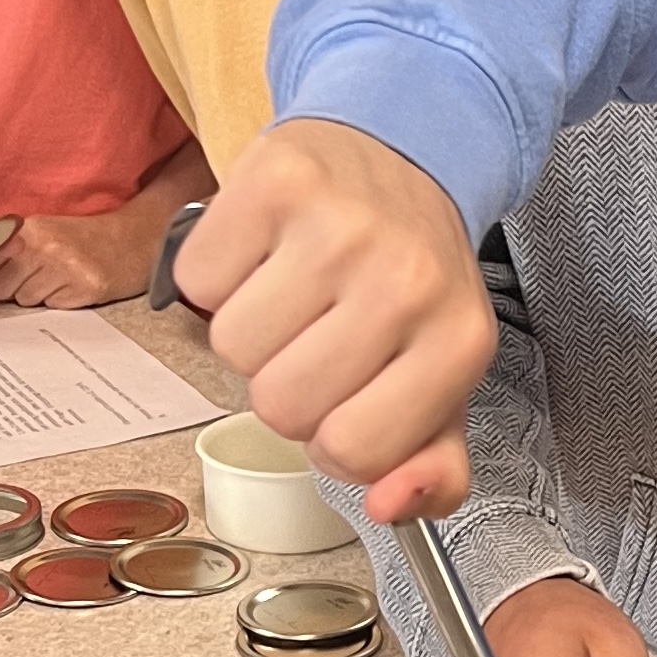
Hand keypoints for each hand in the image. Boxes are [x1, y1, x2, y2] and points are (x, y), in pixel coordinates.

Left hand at [0, 196, 166, 309]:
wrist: (134, 241)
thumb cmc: (83, 239)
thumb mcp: (41, 229)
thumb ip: (2, 243)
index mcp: (27, 229)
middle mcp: (41, 246)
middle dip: (7, 291)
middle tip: (29, 281)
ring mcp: (62, 267)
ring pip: (22, 300)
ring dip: (34, 297)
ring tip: (55, 282)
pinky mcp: (82, 288)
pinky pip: (49, 307)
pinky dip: (56, 302)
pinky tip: (71, 288)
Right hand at [182, 119, 496, 515]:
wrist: (400, 149)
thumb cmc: (411, 278)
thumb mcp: (442, 379)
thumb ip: (431, 466)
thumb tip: (391, 507)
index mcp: (458, 342)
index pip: (352, 452)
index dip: (332, 437)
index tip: (348, 396)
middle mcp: (405, 280)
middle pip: (280, 406)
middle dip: (285, 385)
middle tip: (318, 334)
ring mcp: (339, 226)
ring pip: (232, 348)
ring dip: (251, 333)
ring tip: (294, 291)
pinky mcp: (276, 180)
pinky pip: (198, 282)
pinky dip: (218, 277)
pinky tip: (265, 251)